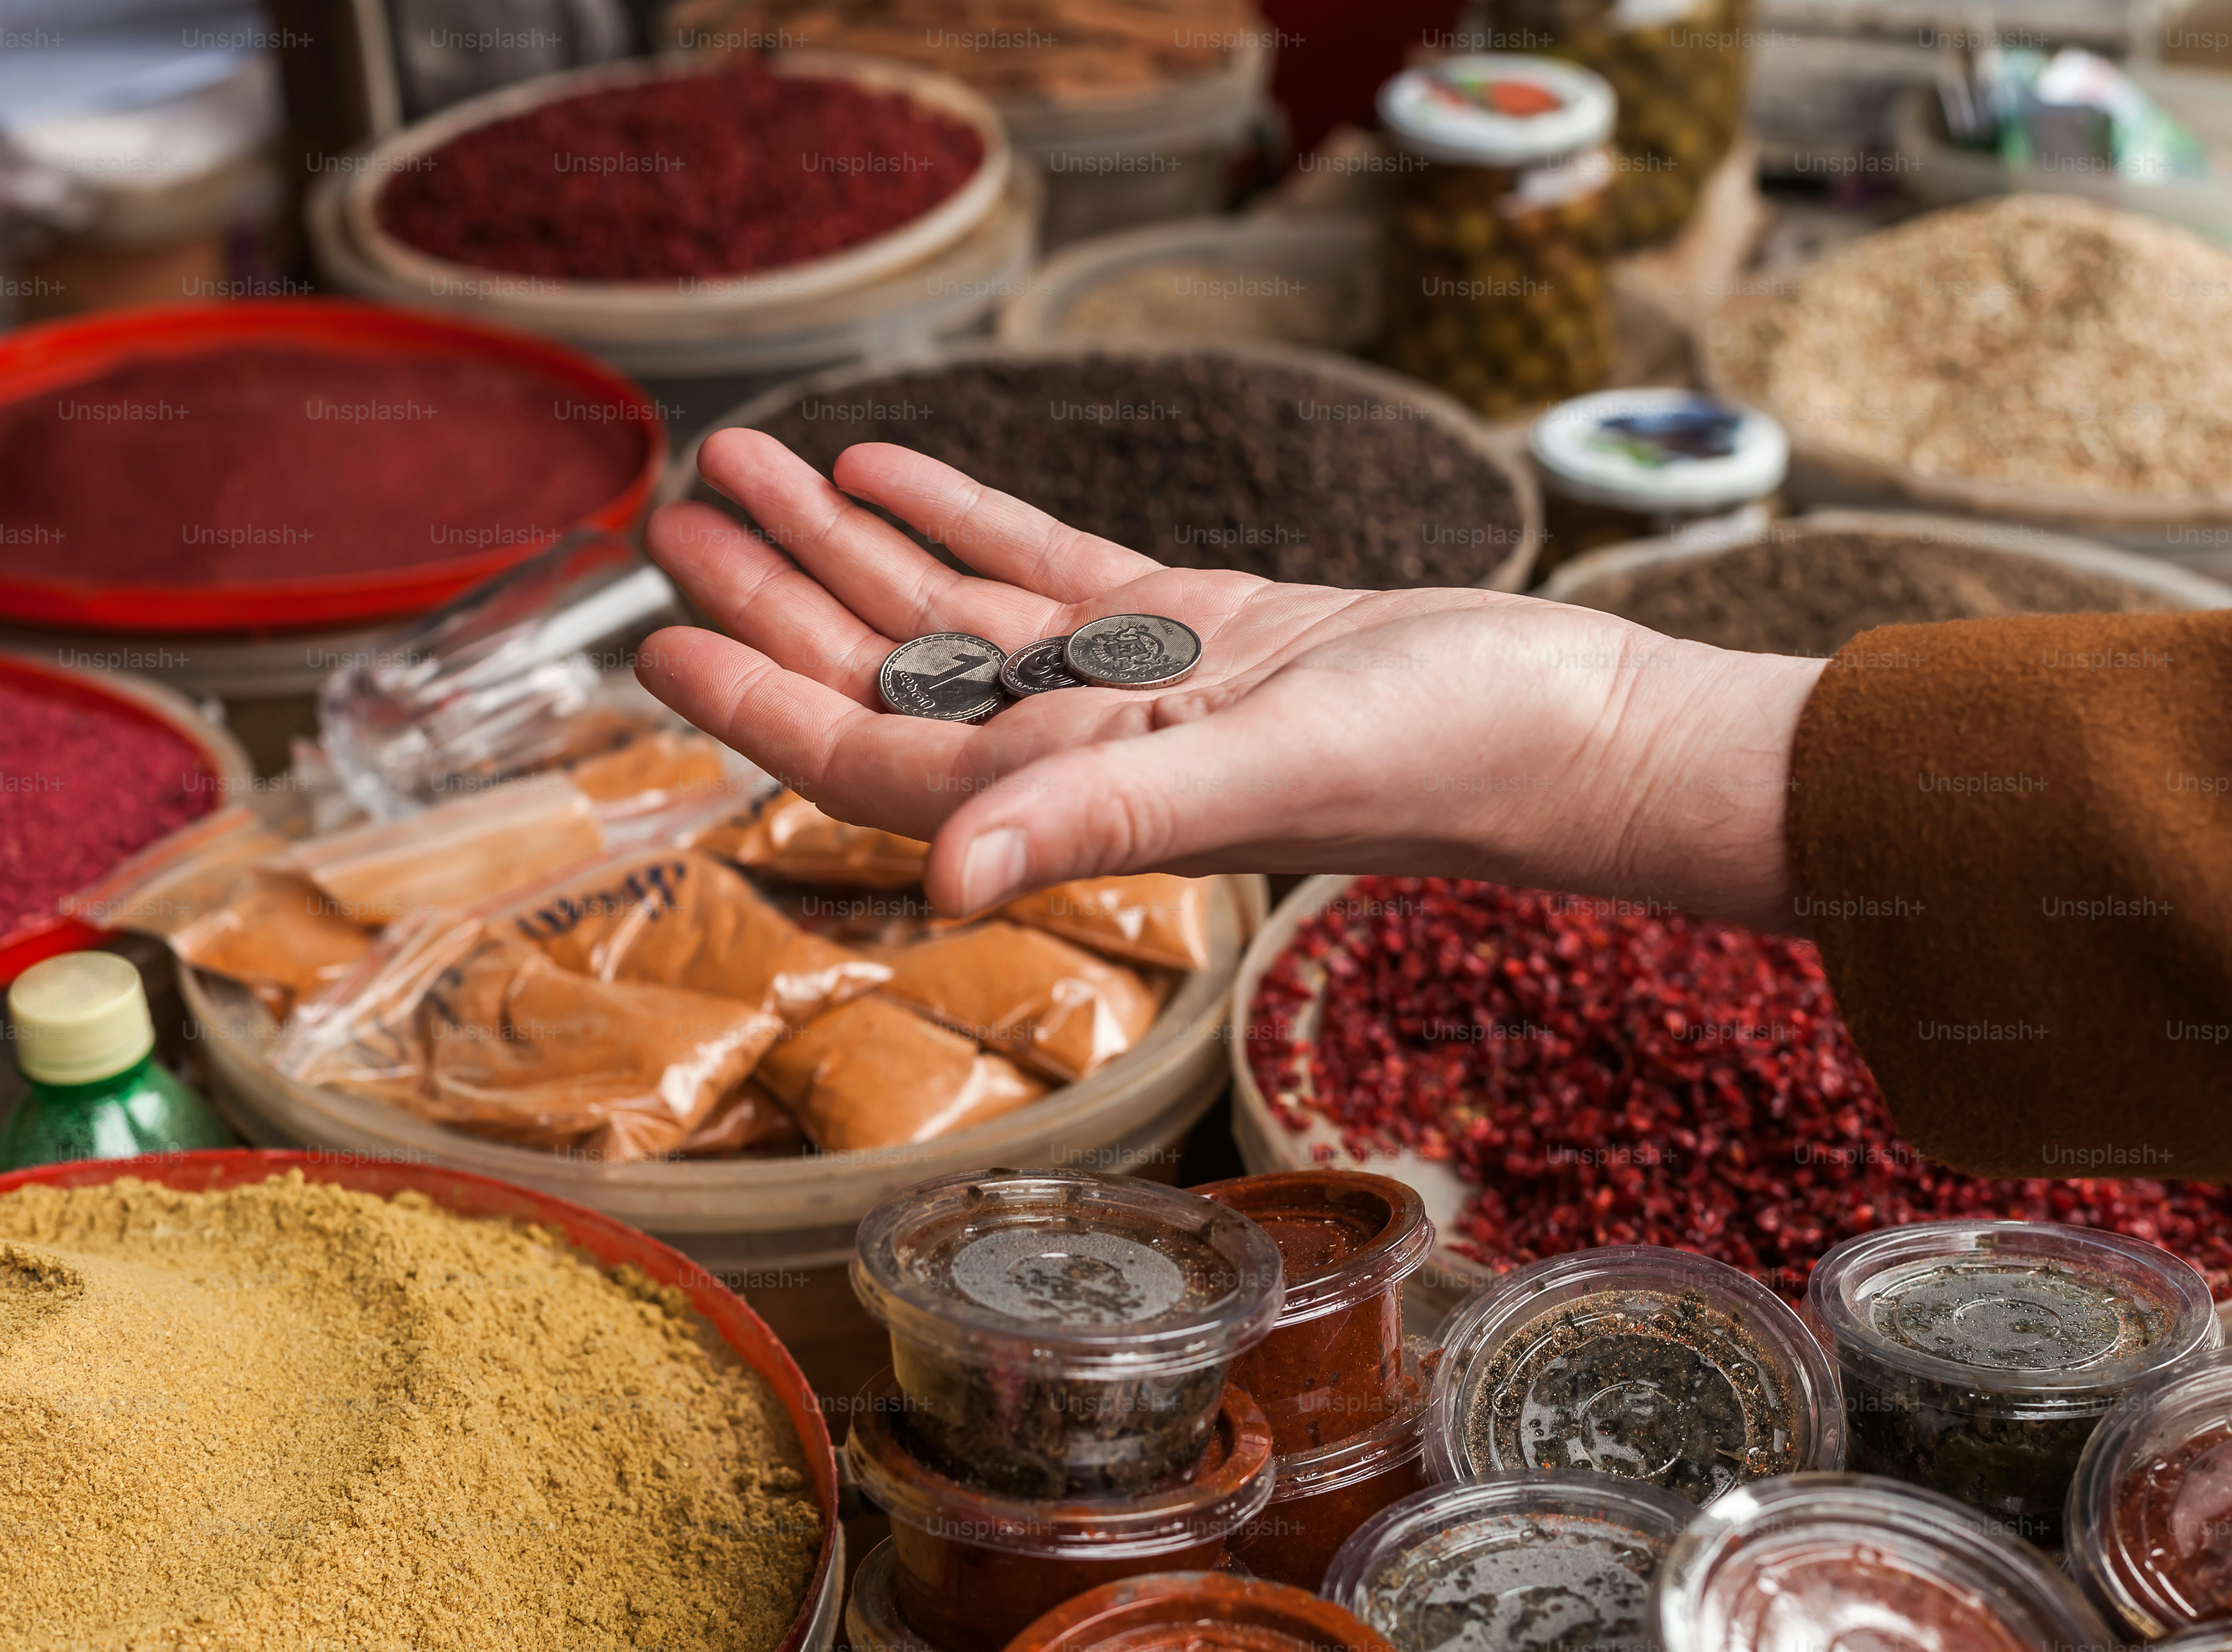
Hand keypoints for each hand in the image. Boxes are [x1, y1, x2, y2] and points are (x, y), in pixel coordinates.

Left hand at [638, 430, 1824, 927]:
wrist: (1573, 722)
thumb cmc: (1446, 759)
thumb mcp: (1262, 768)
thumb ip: (1099, 816)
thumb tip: (947, 880)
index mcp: (1081, 795)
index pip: (876, 755)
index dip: (757, 701)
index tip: (657, 638)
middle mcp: (1088, 750)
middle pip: (889, 673)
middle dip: (775, 598)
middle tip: (677, 512)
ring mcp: (1137, 687)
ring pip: (954, 611)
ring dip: (849, 544)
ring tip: (753, 464)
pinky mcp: (1198, 628)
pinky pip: (1048, 569)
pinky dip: (965, 519)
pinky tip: (890, 468)